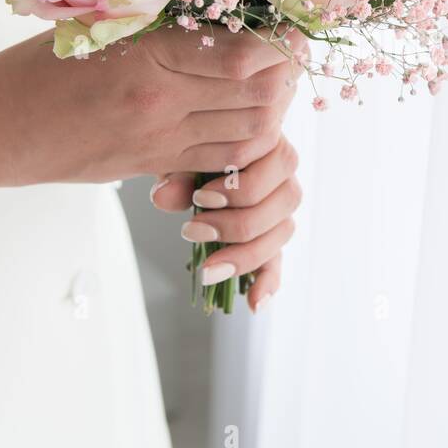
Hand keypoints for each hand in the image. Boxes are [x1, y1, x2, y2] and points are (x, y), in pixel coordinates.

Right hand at [0, 27, 304, 211]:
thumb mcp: (94, 25)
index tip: (292, 27)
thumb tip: (214, 4)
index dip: (279, 43)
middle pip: (258, 97)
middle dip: (285, 77)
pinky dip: (244, 143)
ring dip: (271, 111)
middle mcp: (161, 102)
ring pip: (247, 134)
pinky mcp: (151, 165)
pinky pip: (219, 160)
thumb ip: (154, 20)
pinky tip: (246, 121)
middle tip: (291, 55)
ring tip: (275, 87)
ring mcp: (159, 139)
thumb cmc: (33, 67)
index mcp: (147, 56)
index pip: (243, 54)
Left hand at [149, 135, 300, 311]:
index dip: (238, 188)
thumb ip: (177, 171)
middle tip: (192, 230)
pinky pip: (278, 261)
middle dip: (237, 224)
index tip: (200, 200)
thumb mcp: (181, 154)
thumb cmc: (192, 150)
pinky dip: (268, 282)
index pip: (271, 166)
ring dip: (245, 254)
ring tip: (207, 267)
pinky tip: (255, 303)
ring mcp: (282, 208)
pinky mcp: (270, 237)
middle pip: (282, 204)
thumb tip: (162, 196)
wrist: (193, 155)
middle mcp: (285, 174)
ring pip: (281, 234)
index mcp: (269, 143)